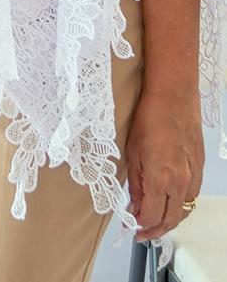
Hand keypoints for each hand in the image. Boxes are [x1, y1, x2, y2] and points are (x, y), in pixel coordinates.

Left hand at [125, 88, 203, 242]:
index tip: (131, 228)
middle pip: (171, 219)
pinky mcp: (199, 170)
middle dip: (156, 230)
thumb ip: (135, 184)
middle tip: (142, 233)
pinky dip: (180, 206)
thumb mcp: (132, 152)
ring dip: (169, 220)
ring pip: (184, 210)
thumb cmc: (149, 117)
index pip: (152, 215)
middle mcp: (181, 181)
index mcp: (161, 178)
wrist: (173, 98)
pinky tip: (169, 204)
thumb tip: (135, 206)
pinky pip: (191, 196)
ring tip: (154, 222)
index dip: (141, 225)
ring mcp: (193, 177)